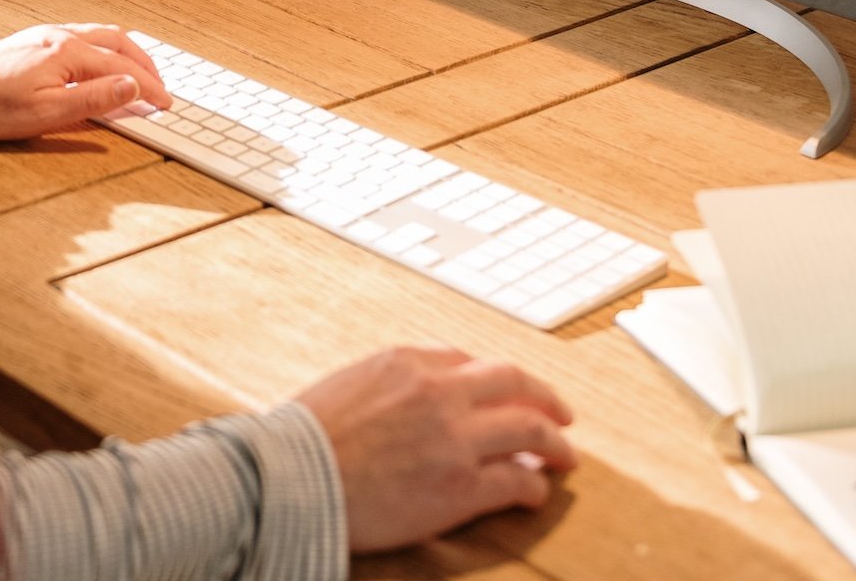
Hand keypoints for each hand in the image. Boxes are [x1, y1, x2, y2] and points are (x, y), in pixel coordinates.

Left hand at [0, 24, 173, 141]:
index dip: (148, 87)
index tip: (165, 102)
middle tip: (159, 85)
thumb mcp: (50, 113)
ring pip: (100, 33)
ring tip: (138, 71)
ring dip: (125, 51)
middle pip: (117, 40)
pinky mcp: (34, 39)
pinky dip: (104, 46)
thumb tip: (133, 86)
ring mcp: (46, 34)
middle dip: (143, 62)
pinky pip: (82, 34)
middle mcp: (60, 35)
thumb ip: (95, 98)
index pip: (122, 67)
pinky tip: (101, 60)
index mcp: (68, 52)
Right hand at [295, 346, 576, 551]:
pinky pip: (518, 482)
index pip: (471, 361)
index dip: (497, 380)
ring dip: (556, 443)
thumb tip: (421, 387)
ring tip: (567, 456)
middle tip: (562, 414)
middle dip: (546, 399)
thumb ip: (392, 378)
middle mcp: (439, 392)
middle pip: (515, 384)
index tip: (509, 394)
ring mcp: (455, 440)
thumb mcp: (350, 382)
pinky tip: (537, 493)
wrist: (288, 480)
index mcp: (408, 361)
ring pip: (531, 430)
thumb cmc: (306, 438)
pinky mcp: (461, 488)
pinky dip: (535, 487)